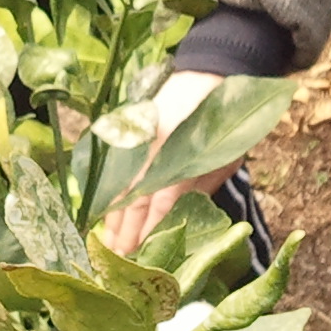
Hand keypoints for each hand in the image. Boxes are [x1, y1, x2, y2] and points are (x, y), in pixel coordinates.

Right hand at [96, 70, 240, 256]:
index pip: (157, 204)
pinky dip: (110, 192)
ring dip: (112, 215)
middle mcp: (150, 151)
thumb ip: (199, 187)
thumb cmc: (226, 121)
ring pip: (119, 185)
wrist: (211, 71)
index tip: (139, 257)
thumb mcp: (223, 159)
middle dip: (124, 231)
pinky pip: (115, 171)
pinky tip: (104, 209)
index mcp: (176, 157)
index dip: (147, 232)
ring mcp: (137, 141)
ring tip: (105, 241)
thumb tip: (177, 215)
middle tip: (116, 259)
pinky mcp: (130, 134)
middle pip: (132, 198)